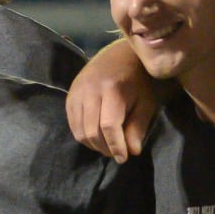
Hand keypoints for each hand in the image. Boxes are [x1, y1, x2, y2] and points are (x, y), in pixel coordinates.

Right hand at [65, 40, 156, 162]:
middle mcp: (90, 90)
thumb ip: (138, 127)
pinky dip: (83, 135)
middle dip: (104, 148)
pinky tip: (96, 136)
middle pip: (92, 131)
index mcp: (112, 89)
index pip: (108, 126)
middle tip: (116, 153)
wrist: (118, 55)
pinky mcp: (69, 95)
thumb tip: (132, 152)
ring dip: (93, 144)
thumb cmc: (137, 80)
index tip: (123, 158)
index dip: (116, 145)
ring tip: (107, 146)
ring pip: (79, 131)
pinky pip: (72, 124)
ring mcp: (77, 92)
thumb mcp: (145, 102)